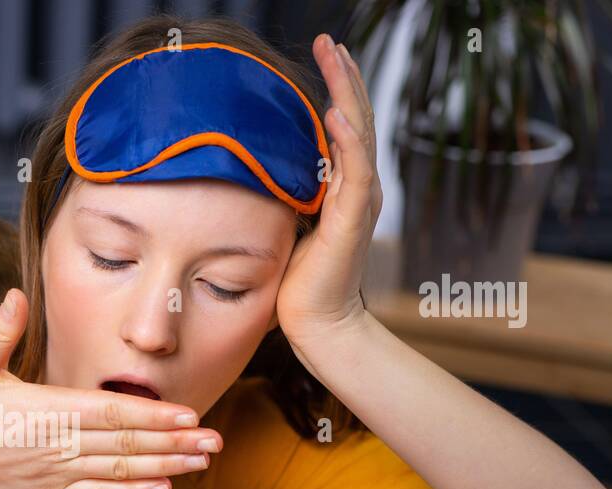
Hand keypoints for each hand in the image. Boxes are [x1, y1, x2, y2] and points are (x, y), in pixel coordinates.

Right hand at [0, 288, 222, 488]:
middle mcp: (53, 446)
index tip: (188, 415)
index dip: (152, 415)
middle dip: (174, 444)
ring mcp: (52, 472)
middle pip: (124, 445)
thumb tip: (19, 294)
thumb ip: (1, 331)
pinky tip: (160, 487)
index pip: (108, 413)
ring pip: (118, 471)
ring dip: (164, 467)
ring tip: (201, 464)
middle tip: (216, 442)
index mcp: (41, 411)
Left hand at [276, 33, 383, 354]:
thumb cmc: (297, 282)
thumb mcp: (286, 224)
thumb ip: (282, 194)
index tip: (324, 53)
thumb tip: (252, 169)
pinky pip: (355, 175)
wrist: (317, 324)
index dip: (336, 88)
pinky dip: (348, 142)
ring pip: (360, 135)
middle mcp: (358, 188)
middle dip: (343, 77)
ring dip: (348, 94)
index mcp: (343, 187)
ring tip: (337, 58)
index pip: (344, 126)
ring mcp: (359, 203)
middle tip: (330, 40)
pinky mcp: (352, 223)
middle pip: (356, 119)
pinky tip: (338, 114)